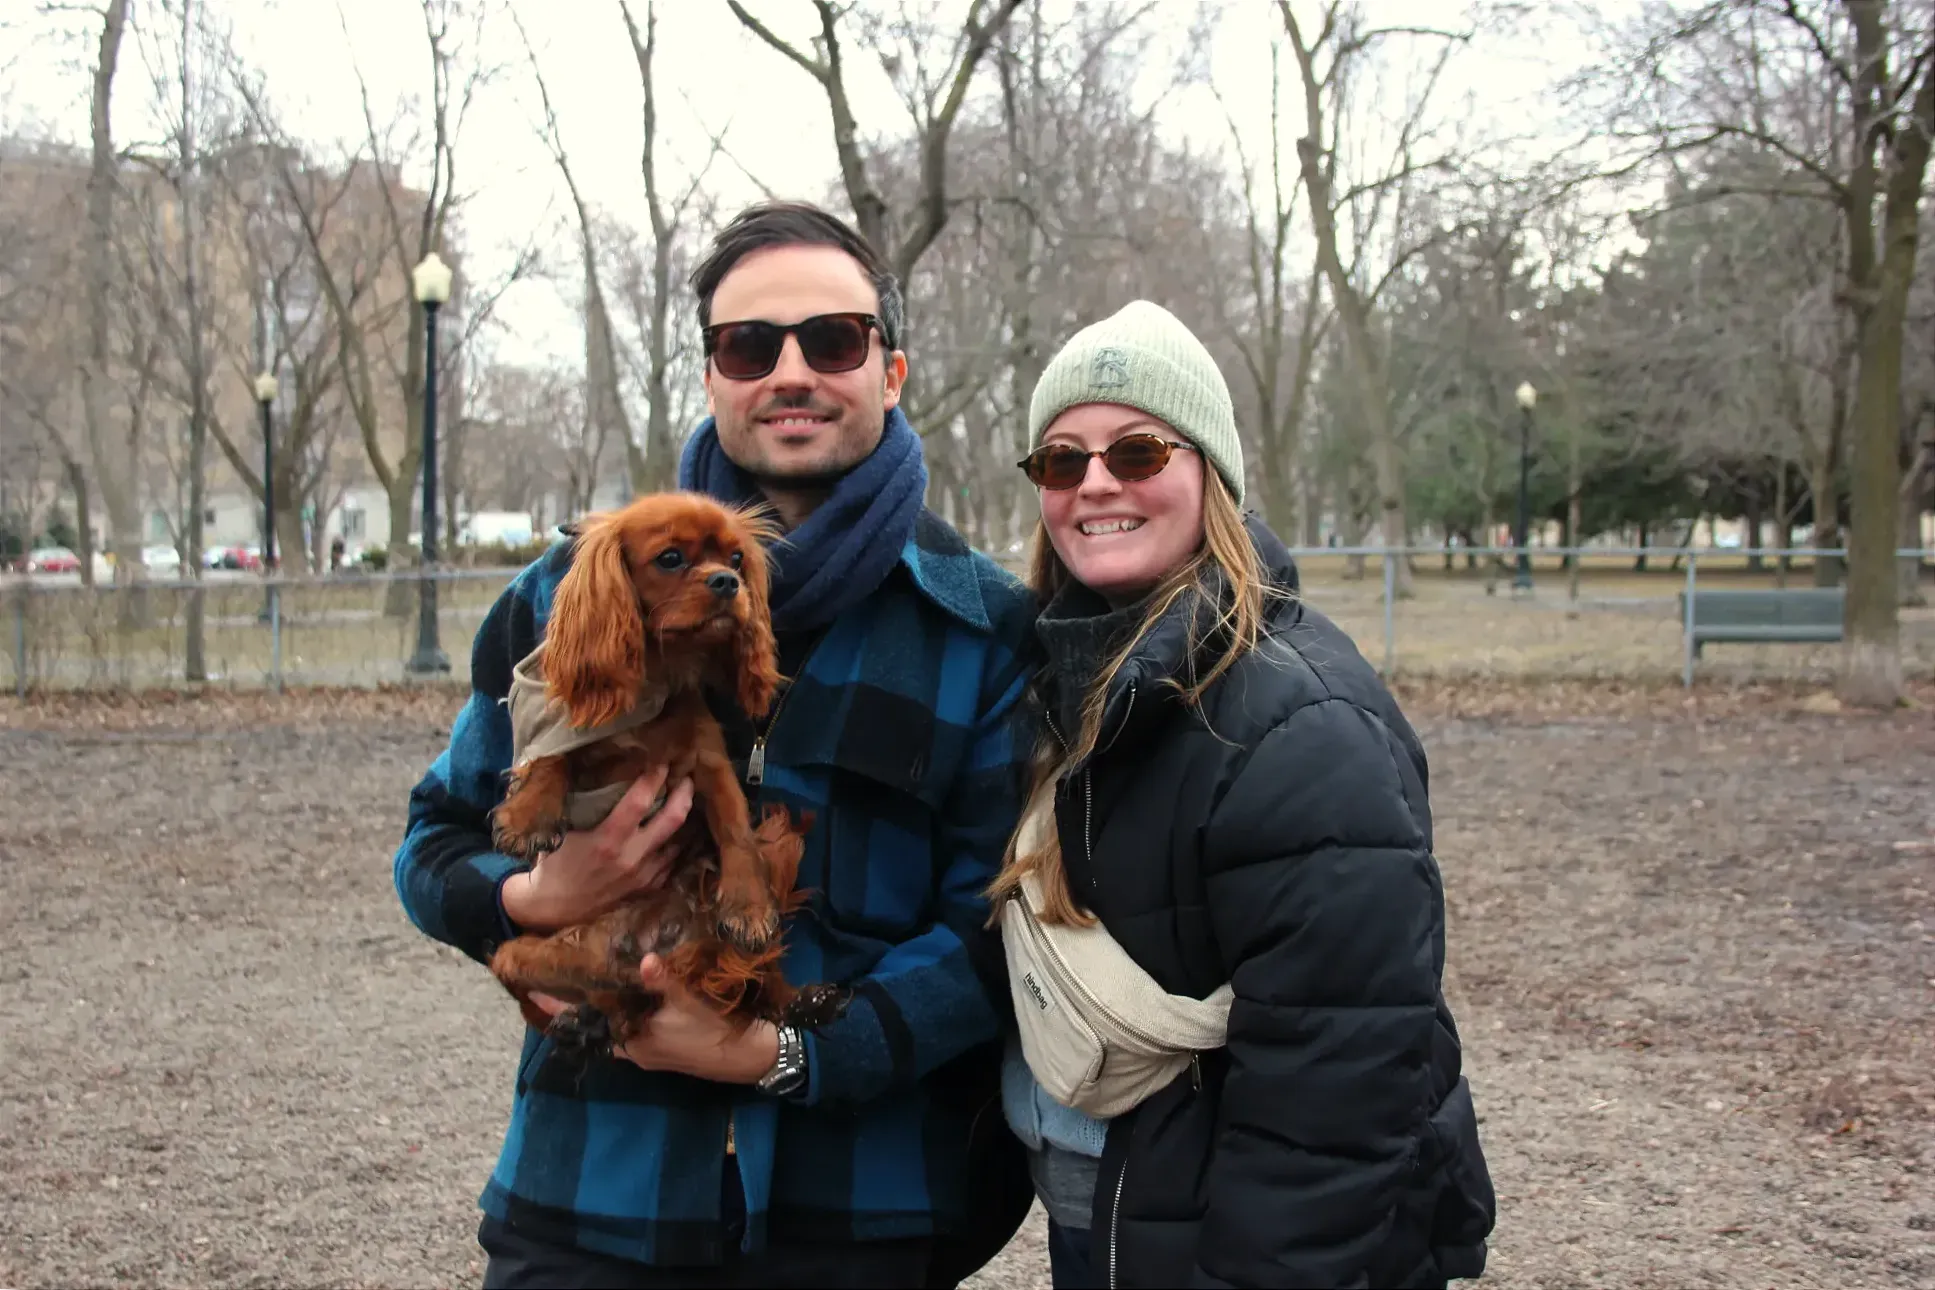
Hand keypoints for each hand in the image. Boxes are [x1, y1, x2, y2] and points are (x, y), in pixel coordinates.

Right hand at [499, 767, 693, 932]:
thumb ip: (588, 807)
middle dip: (684, 794)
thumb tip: (605, 774)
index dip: (655, 777)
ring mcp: (642, 876)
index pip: (640, 801)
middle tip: (687, 779)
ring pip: (678, 842)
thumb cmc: (553, 863)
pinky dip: (674, 846)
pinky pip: (670, 864)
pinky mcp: (646, 890)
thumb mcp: (563, 830)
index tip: (663, 761)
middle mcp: (631, 858)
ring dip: (683, 821)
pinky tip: (674, 835)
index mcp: (608, 840)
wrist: (551, 908)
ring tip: (684, 802)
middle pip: (673, 819)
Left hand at [523, 955, 777, 1082]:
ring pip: (610, 1027)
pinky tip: (623, 992)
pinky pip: (628, 1027)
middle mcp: (633, 1048)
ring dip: (596, 1008)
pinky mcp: (661, 1047)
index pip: (583, 1022)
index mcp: (631, 1040)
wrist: (748, 1057)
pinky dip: (619, 1010)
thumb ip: (666, 982)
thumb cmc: (715, 1031)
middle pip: (592, 1025)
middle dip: (573, 1004)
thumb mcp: (692, 1003)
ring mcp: (647, 1050)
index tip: (531, 987)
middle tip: (552, 976)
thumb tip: (647, 960)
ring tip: (582, 978)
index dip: (558, 1007)